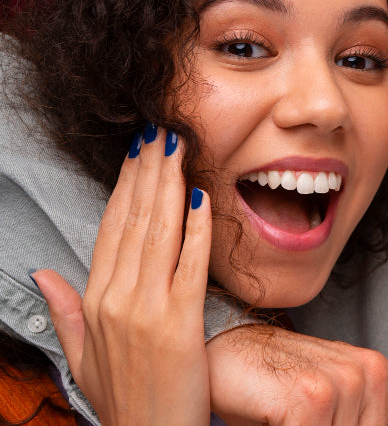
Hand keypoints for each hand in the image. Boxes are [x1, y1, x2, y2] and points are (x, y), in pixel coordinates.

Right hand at [34, 126, 211, 424]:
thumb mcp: (82, 358)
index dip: (125, 186)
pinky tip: (202, 197)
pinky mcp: (181, 322)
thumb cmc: (125, 402)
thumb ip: (66, 310)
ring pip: (159, 233)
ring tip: (177, 147)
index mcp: (95, 302)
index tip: (137, 153)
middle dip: (148, 171)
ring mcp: (148, 309)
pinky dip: (196, 229)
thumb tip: (43, 272)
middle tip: (161, 130)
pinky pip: (191, 264)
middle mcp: (117, 299)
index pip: (110, 229)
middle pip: (134, 221)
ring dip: (169, 185)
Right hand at [207, 324, 387, 424]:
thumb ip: (352, 422)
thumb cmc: (270, 389)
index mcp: (379, 376)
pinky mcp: (314, 395)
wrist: (223, 352)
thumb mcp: (326, 412)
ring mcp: (344, 381)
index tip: (323, 423)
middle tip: (300, 421)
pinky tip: (272, 420)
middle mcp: (370, 373)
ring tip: (284, 420)